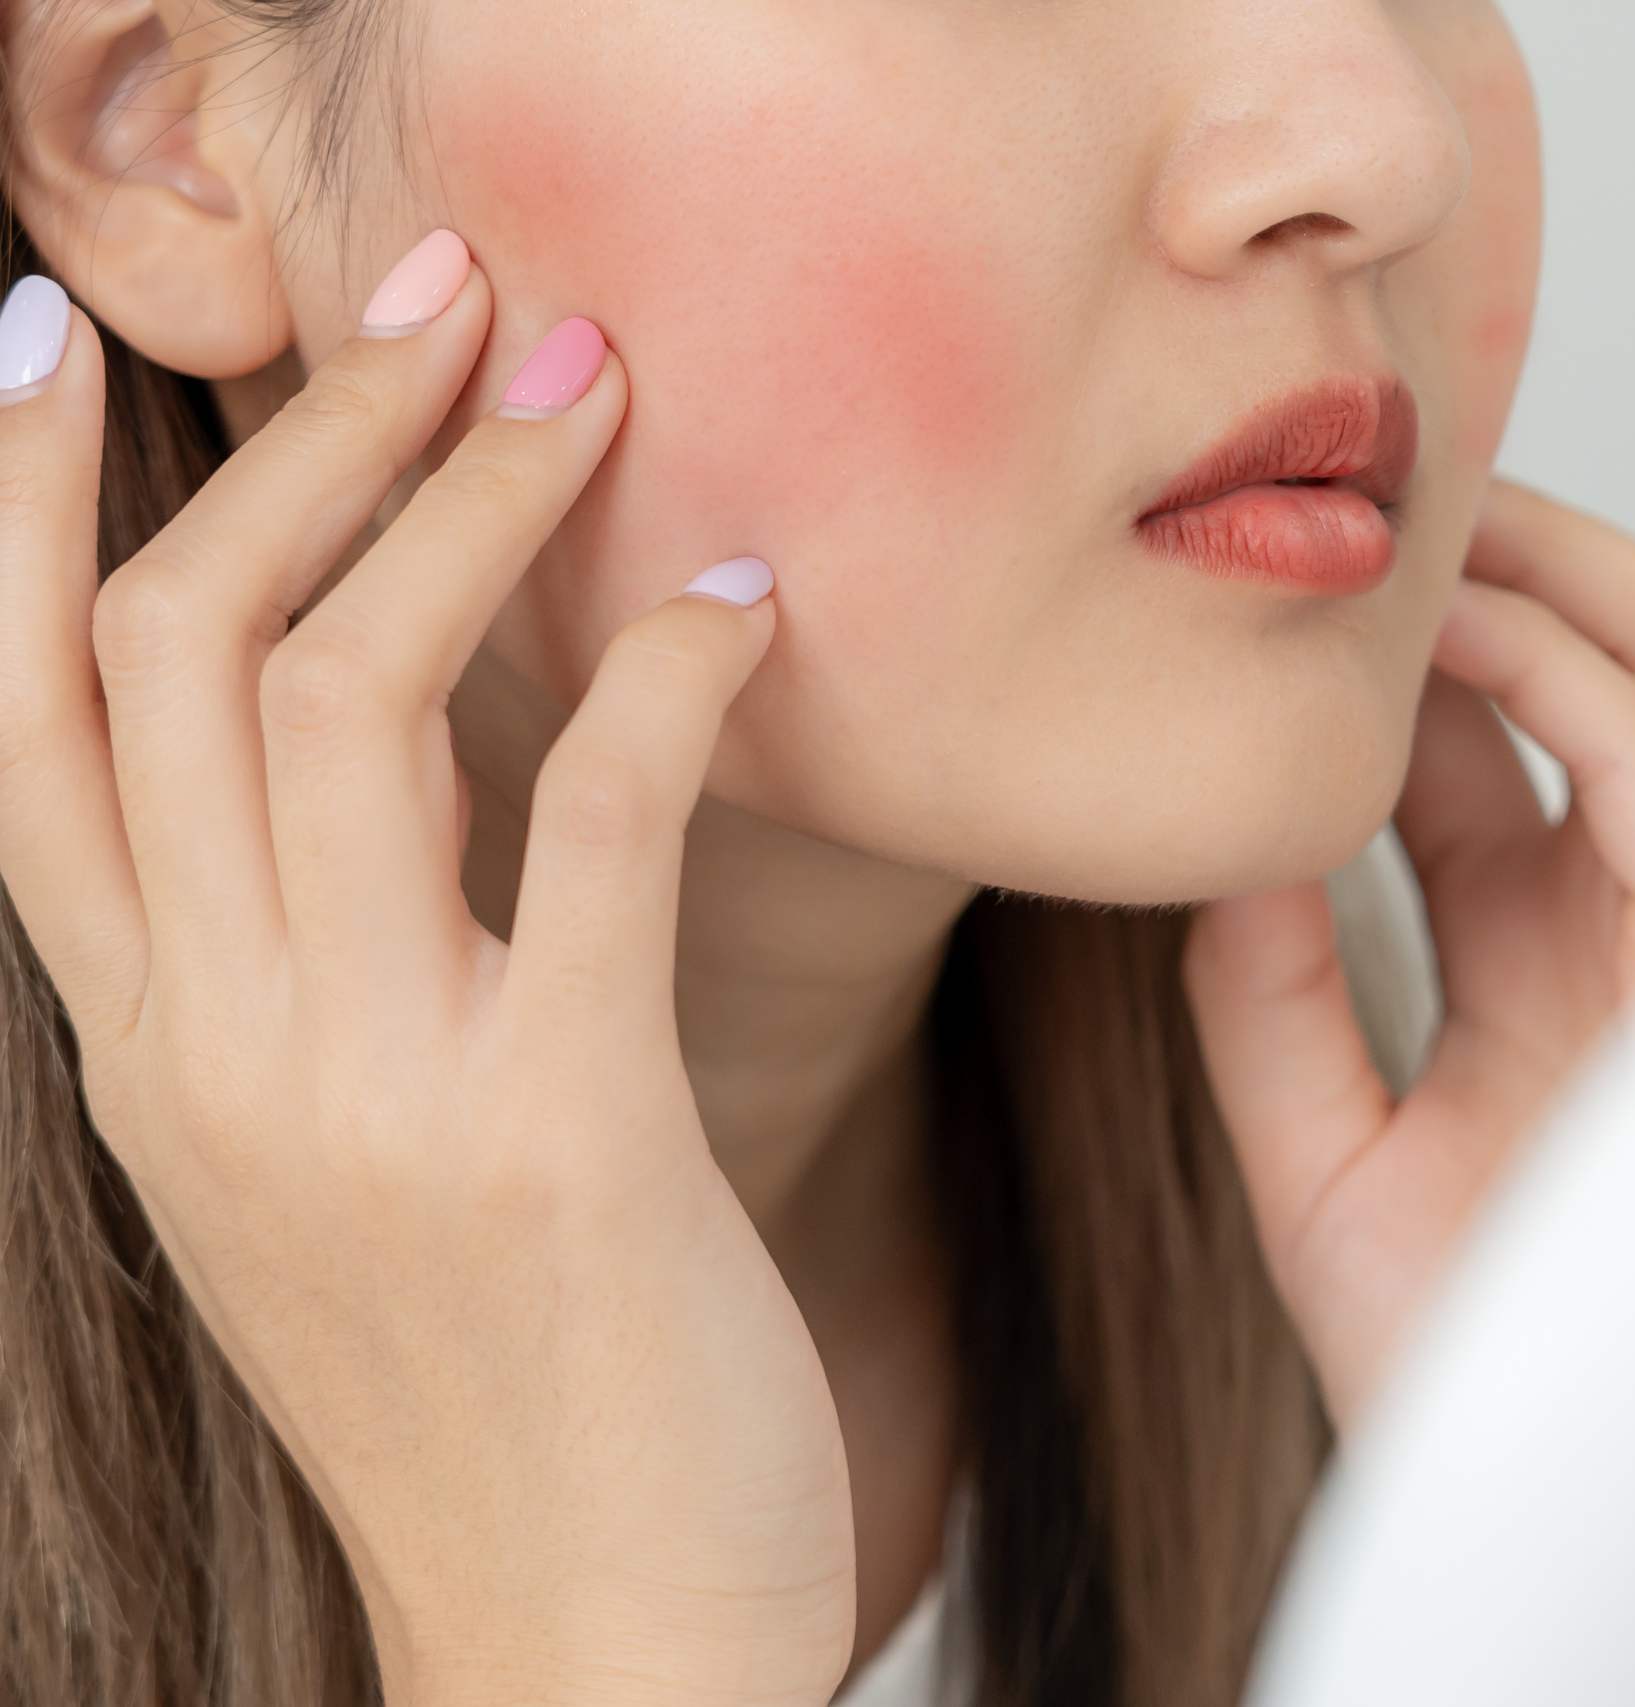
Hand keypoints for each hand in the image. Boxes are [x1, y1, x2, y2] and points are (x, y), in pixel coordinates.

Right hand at [0, 250, 852, 1706]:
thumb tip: (361, 762)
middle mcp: (219, 1050)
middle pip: (184, 653)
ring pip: (351, 699)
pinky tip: (737, 601)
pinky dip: (658, 678)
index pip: (26, 724)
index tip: (42, 339)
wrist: (586, 1648)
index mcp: (151, 1053)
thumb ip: (302, 977)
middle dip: (307, 440)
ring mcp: (370, 1092)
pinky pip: (586, 826)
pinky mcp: (560, 1129)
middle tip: (440, 295)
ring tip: (586, 383)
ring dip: (474, 503)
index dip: (18, 514)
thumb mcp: (326, 1172)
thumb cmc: (489, 1392)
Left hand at [1183, 474, 1634, 1430]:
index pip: (1498, 733)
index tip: (1290, 565)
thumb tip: (1224, 836)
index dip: (1407, 631)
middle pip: (1616, 659)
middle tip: (1375, 490)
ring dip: (1559, 565)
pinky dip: (1565, 672)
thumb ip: (1269, 993)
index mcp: (1543, 958)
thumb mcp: (1315, 1151)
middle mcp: (1630, 924)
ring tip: (1423, 513)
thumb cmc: (1447, 1360)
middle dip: (1512, 552)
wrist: (1526, 1502)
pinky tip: (1452, 629)